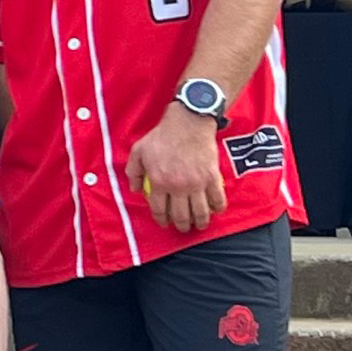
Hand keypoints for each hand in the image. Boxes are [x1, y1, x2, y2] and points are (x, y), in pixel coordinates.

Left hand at [128, 111, 227, 232]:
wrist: (188, 123)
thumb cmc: (162, 136)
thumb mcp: (138, 151)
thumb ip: (133, 172)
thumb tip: (135, 190)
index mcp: (159, 182)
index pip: (159, 210)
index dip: (161, 220)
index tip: (164, 223)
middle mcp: (178, 186)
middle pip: (181, 216)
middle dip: (181, 226)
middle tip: (182, 227)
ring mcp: (197, 184)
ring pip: (200, 213)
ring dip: (200, 222)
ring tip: (199, 224)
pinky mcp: (213, 178)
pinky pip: (218, 200)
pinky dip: (217, 209)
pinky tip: (215, 210)